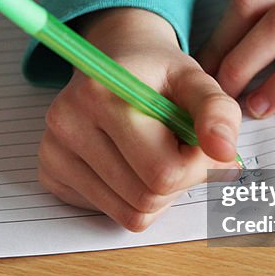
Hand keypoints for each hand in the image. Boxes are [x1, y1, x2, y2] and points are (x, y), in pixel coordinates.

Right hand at [39, 7, 242, 230]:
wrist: (113, 61)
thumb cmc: (157, 74)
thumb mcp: (195, 79)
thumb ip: (218, 111)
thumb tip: (224, 153)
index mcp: (100, 94)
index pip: (163, 173)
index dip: (197, 165)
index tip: (199, 140)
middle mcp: (66, 124)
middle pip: (146, 199)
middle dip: (178, 179)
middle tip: (177, 146)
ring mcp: (53, 152)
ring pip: (130, 214)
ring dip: (158, 192)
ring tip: (155, 152)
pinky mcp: (50, 172)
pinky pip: (110, 213)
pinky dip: (131, 196)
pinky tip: (129, 160)